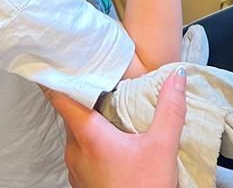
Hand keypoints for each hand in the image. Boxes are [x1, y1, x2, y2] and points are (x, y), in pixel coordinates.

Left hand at [45, 68, 185, 187]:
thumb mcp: (162, 147)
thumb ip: (169, 109)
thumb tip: (177, 77)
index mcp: (88, 137)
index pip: (60, 98)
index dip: (56, 76)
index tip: (54, 57)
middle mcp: (75, 152)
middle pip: (70, 114)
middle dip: (81, 94)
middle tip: (94, 73)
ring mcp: (76, 170)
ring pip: (76, 134)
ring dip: (88, 119)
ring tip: (107, 103)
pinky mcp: (84, 183)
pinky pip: (82, 152)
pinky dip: (92, 139)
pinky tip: (112, 137)